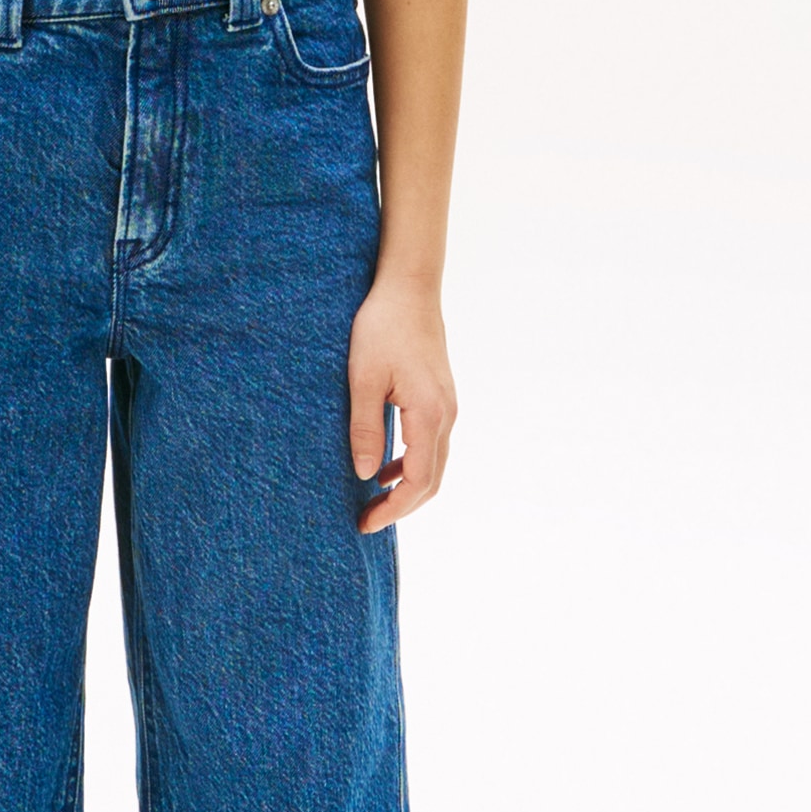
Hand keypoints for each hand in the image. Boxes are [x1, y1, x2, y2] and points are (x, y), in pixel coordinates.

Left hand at [348, 273, 456, 531]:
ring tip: (373, 501)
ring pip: (434, 464)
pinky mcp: (440, 397)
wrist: (409, 288)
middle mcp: (446, 416)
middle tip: (367, 521)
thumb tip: (366, 475)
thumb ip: (366, 428)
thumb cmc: (382, 327)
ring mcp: (447, 407)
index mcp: (429, 415)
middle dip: (401, 507)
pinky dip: (411, 464)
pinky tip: (385, 467)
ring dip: (407, 488)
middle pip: (431, 481)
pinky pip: (431, 444)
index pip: (418, 482)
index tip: (365, 523)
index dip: (393, 509)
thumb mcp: (363, 378)